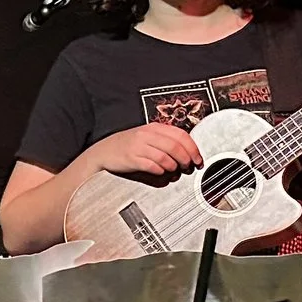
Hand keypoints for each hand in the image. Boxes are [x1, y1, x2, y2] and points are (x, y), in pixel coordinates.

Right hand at [85, 123, 201, 178]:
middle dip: (186, 159)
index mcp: (154, 128)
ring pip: (166, 156)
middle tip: (188, 168)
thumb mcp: (147, 138)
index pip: (181, 135)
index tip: (198, 159)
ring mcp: (139, 146)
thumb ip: (166, 141)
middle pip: (176, 146)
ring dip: (174, 167)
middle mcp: (147, 134)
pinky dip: (160, 171)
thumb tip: (187, 152)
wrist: (103, 152)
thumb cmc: (127, 146)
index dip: (193, 148)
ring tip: (174, 171)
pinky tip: (160, 173)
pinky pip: (152, 165)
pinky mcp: (132, 158)